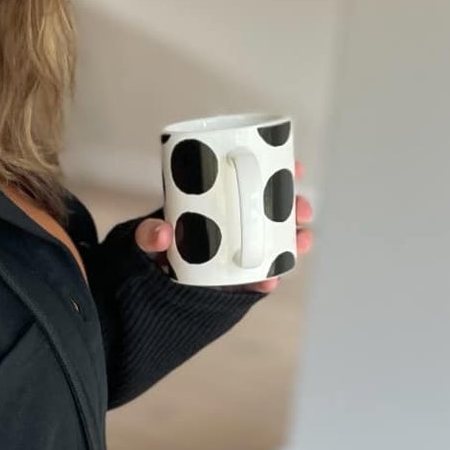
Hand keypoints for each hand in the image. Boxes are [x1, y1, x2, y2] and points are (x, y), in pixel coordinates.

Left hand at [134, 161, 315, 292]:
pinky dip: (267, 279)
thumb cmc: (154, 246)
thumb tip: (162, 234)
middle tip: (302, 209)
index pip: (256, 180)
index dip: (281, 172)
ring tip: (302, 242)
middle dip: (296, 208)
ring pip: (276, 242)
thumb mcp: (146, 235)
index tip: (298, 168)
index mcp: (220, 200)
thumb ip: (148, 233)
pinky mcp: (238, 277)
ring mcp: (241, 249)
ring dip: (294, 241)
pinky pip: (258, 276)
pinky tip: (270, 280)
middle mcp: (236, 222)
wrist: (151, 279)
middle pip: (275, 211)